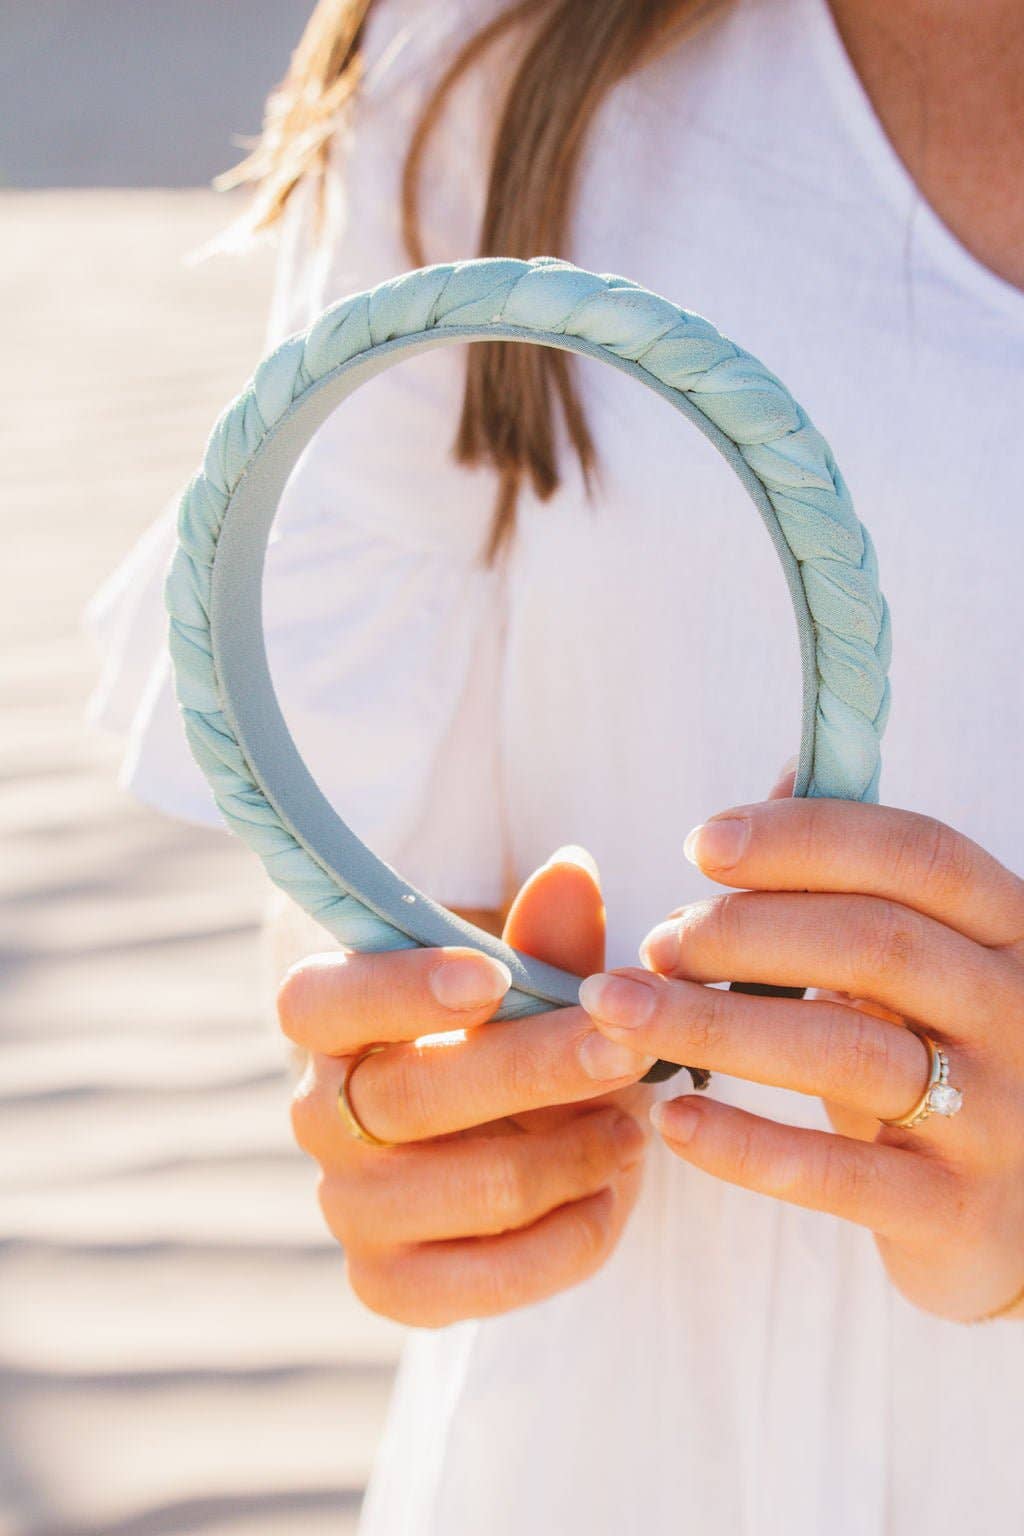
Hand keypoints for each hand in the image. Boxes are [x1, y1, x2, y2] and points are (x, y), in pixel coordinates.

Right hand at [278, 848, 654, 1326]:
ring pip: (470, 1186)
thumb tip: (573, 869)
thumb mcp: (533, 990)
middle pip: (413, 1096)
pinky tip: (608, 1195)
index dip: (400, 990)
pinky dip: (569, 1236)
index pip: (323, 1002)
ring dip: (572, 1155)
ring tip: (634, 1125)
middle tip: (626, 1047)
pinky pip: (487, 1279)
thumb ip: (548, 938)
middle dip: (534, 1069)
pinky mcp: (390, 1285)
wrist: (512, 1152)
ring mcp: (350, 1208)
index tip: (493, 976)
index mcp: (331, 1023)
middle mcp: (320, 1116)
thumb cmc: (514, 1046)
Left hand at [578, 768, 1023, 1322]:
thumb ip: (857, 877)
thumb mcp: (924, 962)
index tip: (699, 844)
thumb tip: (785, 771)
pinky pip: (837, 1174)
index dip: (804, 839)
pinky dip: (744, 1144)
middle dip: (743, 932)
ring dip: (713, 1025)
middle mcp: (1020, 1011)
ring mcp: (997, 1115)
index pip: (915, 855)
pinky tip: (671, 1121)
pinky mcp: (958, 1211)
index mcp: (1009, 929)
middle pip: (874, 943)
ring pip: (845, 1050)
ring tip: (618, 1010)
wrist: (1023, 1213)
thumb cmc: (945, 1056)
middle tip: (655, 942)